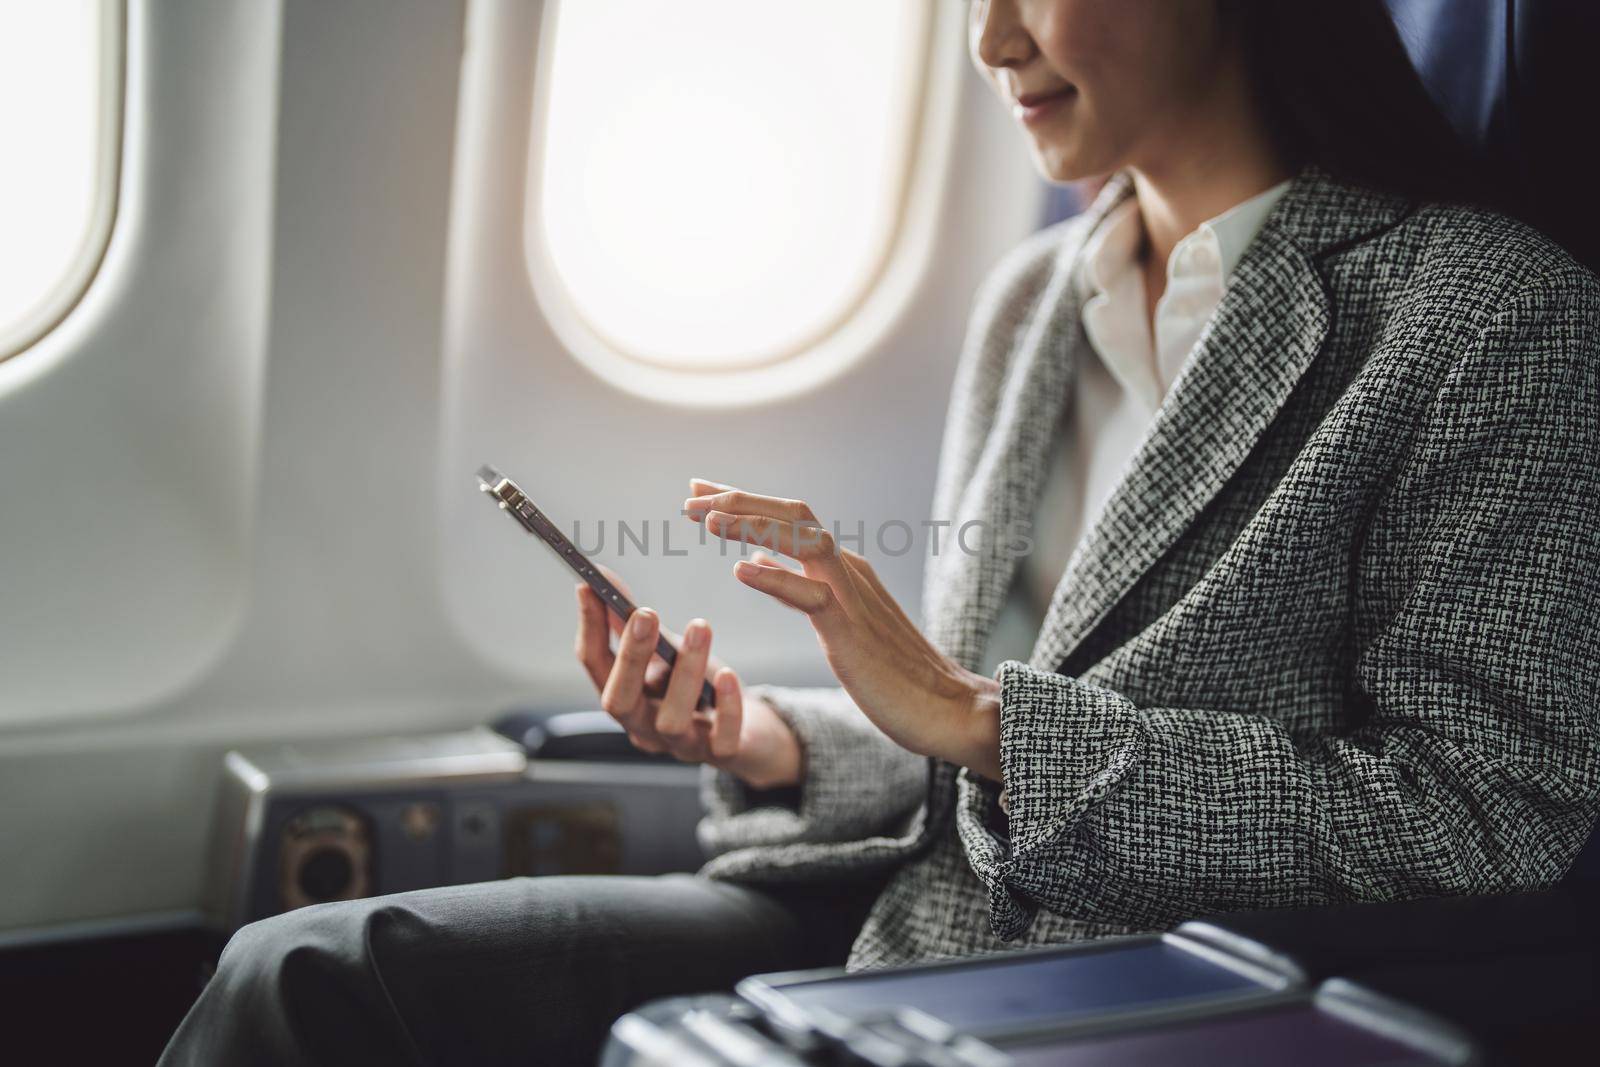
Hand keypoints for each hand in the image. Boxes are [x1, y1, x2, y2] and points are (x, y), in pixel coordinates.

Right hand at [573, 565, 802, 788]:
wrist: (750, 735)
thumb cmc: (698, 689)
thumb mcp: (664, 652)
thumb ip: (632, 621)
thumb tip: (602, 577)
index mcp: (626, 697)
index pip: (595, 666)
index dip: (590, 627)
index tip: (589, 586)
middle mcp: (645, 727)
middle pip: (620, 701)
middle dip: (631, 657)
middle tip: (645, 614)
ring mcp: (682, 745)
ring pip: (672, 719)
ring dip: (686, 671)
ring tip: (700, 627)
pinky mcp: (724, 754)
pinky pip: (722, 739)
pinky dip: (726, 707)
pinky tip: (729, 675)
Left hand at [683, 481, 1003, 780]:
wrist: (945, 708)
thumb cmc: (892, 671)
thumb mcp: (837, 619)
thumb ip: (798, 586)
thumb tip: (757, 559)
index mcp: (841, 568)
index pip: (787, 519)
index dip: (741, 503)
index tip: (698, 494)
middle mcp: (847, 570)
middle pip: (792, 515)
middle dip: (739, 501)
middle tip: (690, 500)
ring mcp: (853, 597)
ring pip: (803, 540)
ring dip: (753, 525)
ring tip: (706, 521)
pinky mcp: (852, 632)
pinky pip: (812, 596)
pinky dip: (776, 579)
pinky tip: (740, 570)